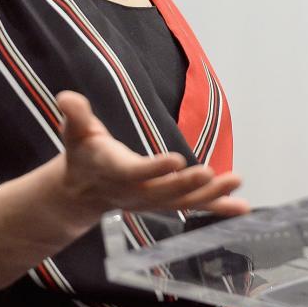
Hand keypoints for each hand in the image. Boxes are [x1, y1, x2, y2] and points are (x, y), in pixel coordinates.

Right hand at [55, 91, 248, 220]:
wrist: (84, 190)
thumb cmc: (82, 153)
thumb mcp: (74, 132)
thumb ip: (75, 115)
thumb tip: (65, 98)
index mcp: (114, 171)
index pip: (136, 173)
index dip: (155, 168)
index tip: (177, 160)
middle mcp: (135, 192)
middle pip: (165, 191)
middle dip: (188, 184)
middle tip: (210, 173)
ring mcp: (152, 201)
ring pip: (183, 201)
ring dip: (211, 195)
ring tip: (236, 182)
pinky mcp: (166, 202)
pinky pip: (194, 207)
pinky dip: (218, 208)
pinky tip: (242, 207)